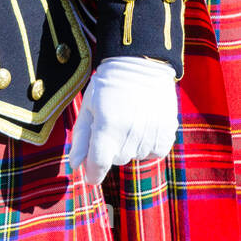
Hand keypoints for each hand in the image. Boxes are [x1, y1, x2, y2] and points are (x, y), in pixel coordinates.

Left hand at [68, 56, 177, 184]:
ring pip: (134, 156)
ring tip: (128, 118)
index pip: (98, 165)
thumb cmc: (108, 85)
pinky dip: (146, 144)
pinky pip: (153, 152)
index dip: (93, 173)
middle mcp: (130, 134)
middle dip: (110, 147)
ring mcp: (150, 135)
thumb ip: (81, 139)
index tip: (91, 176)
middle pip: (116, 159)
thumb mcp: (88, 107)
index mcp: (106, 127)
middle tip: (112, 122)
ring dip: (129, 144)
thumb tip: (75, 166)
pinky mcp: (166, 134)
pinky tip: (143, 124)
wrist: (141, 65)